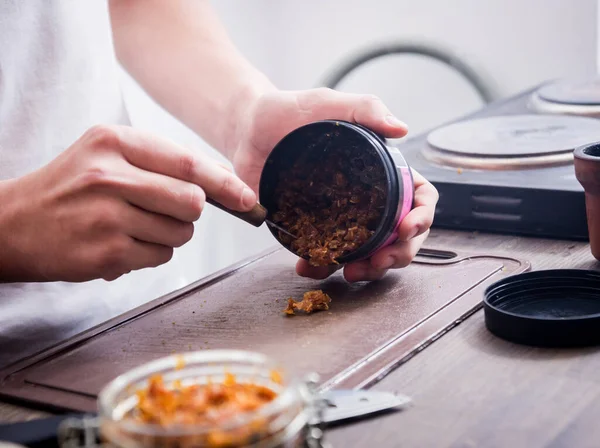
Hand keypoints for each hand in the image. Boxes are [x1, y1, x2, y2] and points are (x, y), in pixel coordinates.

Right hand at [0, 125, 256, 282]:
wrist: (12, 224)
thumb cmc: (68, 188)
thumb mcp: (105, 154)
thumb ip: (160, 162)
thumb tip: (220, 182)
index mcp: (114, 142)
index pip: (188, 163)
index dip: (225, 183)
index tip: (246, 197)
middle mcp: (109, 175)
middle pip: (191, 202)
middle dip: (189, 212)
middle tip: (163, 211)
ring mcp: (107, 216)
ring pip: (180, 234)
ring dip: (168, 235)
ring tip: (131, 227)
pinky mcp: (106, 253)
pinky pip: (160, 257)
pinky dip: (149, 254)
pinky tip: (119, 244)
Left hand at [231, 88, 437, 281]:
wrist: (246, 129)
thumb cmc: (288, 111)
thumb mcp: (327, 103)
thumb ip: (365, 108)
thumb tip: (401, 129)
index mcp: (381, 169)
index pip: (418, 196)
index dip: (422, 216)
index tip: (407, 228)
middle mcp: (367, 196)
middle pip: (400, 234)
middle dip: (398, 253)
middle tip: (381, 260)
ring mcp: (341, 215)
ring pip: (369, 251)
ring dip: (367, 269)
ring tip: (350, 271)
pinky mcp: (312, 228)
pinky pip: (326, 254)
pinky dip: (321, 267)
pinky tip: (309, 267)